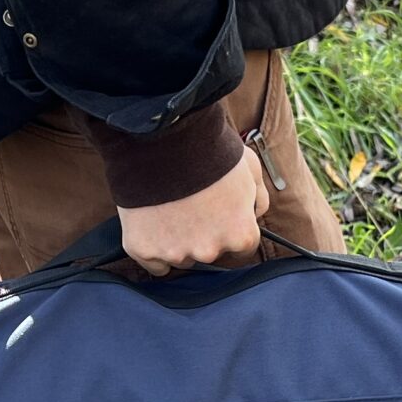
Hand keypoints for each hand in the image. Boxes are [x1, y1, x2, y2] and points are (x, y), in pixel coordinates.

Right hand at [118, 146, 271, 275]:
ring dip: (178, 241)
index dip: (232, 229)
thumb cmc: (209, 150)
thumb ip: (258, 199)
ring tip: (170, 209)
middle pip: (209, 254)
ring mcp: (175, 253)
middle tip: (192, 206)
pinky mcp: (143, 249)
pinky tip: (153, 226)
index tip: (221, 217)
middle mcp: (209, 251)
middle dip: (204, 235)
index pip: (242, 248)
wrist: (162, 138)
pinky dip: (153, 249)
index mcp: (240, 234)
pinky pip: (153, 263)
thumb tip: (254, 215)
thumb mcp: (250, 169)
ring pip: (181, 258)